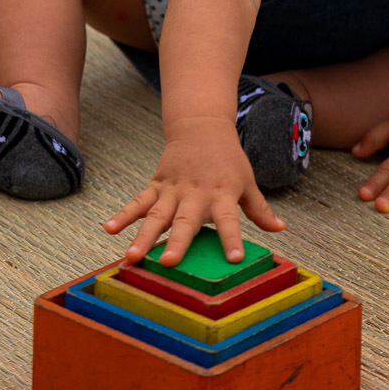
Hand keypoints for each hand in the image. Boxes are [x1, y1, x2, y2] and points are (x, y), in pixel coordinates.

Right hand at [103, 116, 284, 264]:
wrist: (202, 126)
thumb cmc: (228, 159)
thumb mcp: (248, 182)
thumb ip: (260, 209)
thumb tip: (280, 229)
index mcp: (222, 194)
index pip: (230, 220)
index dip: (232, 239)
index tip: (234, 259)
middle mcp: (196, 194)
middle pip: (186, 221)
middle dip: (177, 242)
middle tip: (167, 263)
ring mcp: (173, 189)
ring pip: (156, 215)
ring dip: (143, 236)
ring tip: (132, 257)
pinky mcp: (156, 184)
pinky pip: (137, 201)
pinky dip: (123, 215)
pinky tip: (109, 229)